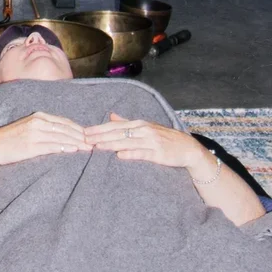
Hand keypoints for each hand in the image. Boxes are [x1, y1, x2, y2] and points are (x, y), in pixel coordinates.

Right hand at [0, 111, 91, 172]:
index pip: (64, 122)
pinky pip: (52, 146)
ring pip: (62, 138)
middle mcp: (38, 122)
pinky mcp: (32, 146)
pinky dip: (65, 148)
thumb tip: (62, 133)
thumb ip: (44, 127)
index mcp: (38, 116)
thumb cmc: (12, 138)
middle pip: (66, 129)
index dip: (78, 128)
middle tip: (94, 143)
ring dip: (77, 143)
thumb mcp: (29, 126)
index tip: (89, 135)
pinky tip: (74, 151)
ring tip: (88, 148)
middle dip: (81, 136)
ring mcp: (35, 134)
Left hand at [86, 115, 209, 177]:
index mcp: (138, 124)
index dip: (99, 129)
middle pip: (118, 133)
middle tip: (85, 139)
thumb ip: (127, 123)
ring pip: (127, 142)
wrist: (186, 148)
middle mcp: (143, 130)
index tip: (85, 132)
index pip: (115, 126)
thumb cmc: (163, 138)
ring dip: (111, 144)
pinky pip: (142, 153)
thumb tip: (111, 116)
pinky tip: (120, 155)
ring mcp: (150, 141)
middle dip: (100, 136)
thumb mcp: (145, 127)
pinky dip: (131, 154)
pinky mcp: (158, 153)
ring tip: (97, 147)